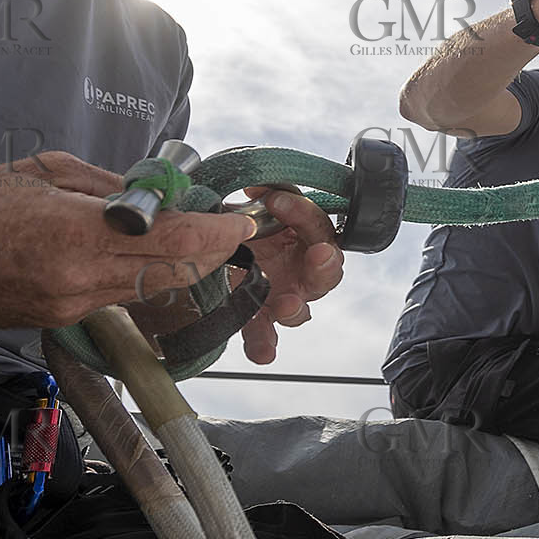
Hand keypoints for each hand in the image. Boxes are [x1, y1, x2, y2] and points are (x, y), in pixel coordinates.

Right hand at [0, 151, 259, 328]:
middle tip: (231, 234)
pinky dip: (139, 280)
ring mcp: (67, 309)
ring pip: (147, 293)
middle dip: (210, 256)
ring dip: (178, 269)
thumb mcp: (46, 173)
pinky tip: (144, 258)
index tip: (241, 222)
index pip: (171, 241)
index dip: (216, 234)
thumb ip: (108, 187)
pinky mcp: (57, 322)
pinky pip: (114, 301)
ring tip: (196, 240)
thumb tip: (155, 194)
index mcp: (74, 235)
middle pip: (170, 276)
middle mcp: (77, 281)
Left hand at [229, 186, 343, 364]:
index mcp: (305, 240)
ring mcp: (283, 298)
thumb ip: (260, 196)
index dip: (303, 213)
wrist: (211, 250)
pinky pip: (265, 336)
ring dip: (296, 307)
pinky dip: (264, 345)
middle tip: (319, 254)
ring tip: (286, 305)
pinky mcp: (260, 320)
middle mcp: (300, 272)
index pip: (318, 227)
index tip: (276, 200)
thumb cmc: (241, 227)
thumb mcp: (251, 206)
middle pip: (327, 272)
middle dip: (324, 263)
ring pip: (302, 309)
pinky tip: (262, 353)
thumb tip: (258, 185)